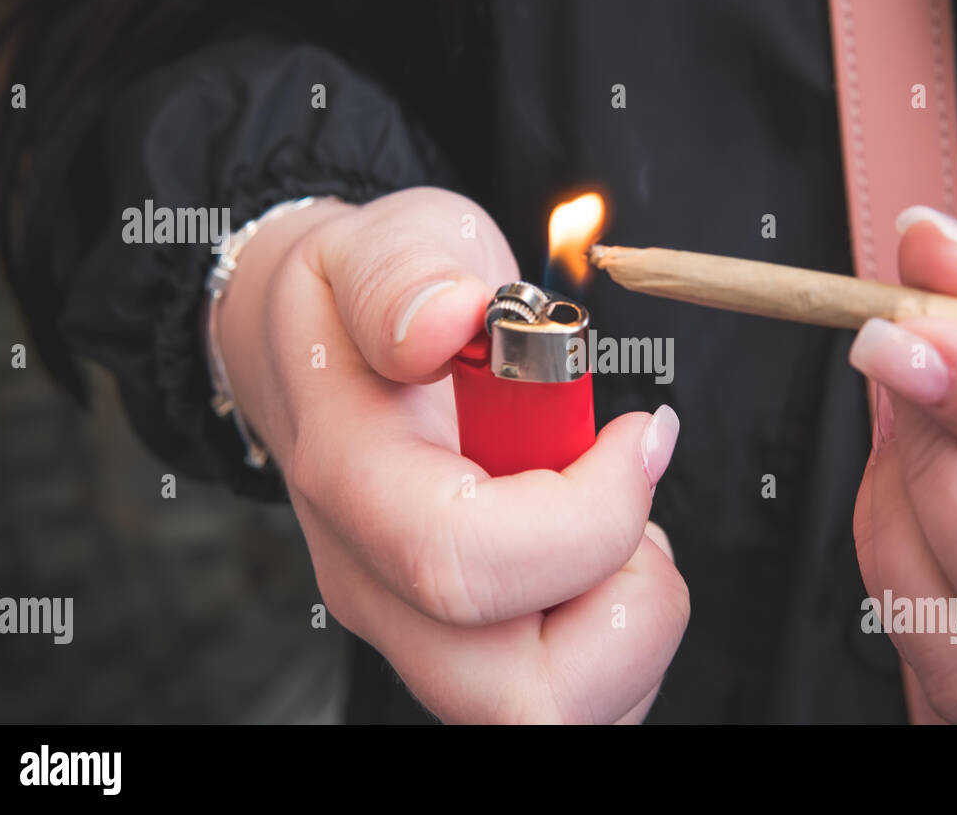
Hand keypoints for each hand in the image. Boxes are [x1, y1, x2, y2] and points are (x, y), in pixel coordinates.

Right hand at [216, 187, 688, 722]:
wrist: (321, 351)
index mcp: (352, 485)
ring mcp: (421, 633)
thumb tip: (446, 323)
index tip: (635, 434)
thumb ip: (407, 276)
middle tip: (632, 505)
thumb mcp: (388, 242)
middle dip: (625, 600)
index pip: (466, 562)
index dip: (590, 512)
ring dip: (633, 624)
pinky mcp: (470, 651)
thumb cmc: (362, 299)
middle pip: (514, 697)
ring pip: (558, 716)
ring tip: (615, 524)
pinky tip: (602, 556)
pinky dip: (626, 642)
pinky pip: (580, 702)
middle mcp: (378, 587)